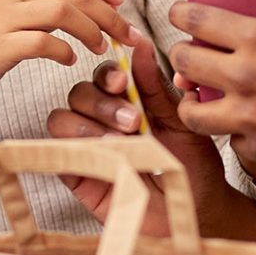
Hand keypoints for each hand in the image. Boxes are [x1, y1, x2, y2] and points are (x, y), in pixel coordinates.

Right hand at [0, 0, 134, 104]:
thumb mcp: (14, 1)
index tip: (120, 1)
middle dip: (108, 15)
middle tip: (125, 35)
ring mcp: (1, 14)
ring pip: (64, 13)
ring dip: (91, 33)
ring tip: (100, 48)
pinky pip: (45, 43)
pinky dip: (64, 52)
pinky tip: (69, 59)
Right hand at [46, 28, 231, 233]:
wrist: (197, 210)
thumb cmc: (193, 164)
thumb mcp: (179, 120)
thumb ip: (156, 86)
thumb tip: (141, 45)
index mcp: (128, 102)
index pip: (104, 76)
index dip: (108, 73)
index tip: (124, 83)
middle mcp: (103, 121)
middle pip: (79, 93)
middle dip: (103, 102)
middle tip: (134, 122)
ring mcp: (88, 148)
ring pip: (62, 118)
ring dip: (88, 124)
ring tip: (121, 142)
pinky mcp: (78, 177)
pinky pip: (58, 153)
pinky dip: (75, 148)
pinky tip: (106, 155)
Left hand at [169, 0, 255, 174]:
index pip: (198, 20)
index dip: (180, 13)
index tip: (177, 13)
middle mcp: (247, 77)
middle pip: (185, 61)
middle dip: (180, 55)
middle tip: (186, 54)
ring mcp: (250, 117)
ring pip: (192, 112)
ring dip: (190, 101)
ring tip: (196, 97)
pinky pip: (231, 140)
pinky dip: (233, 132)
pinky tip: (241, 125)